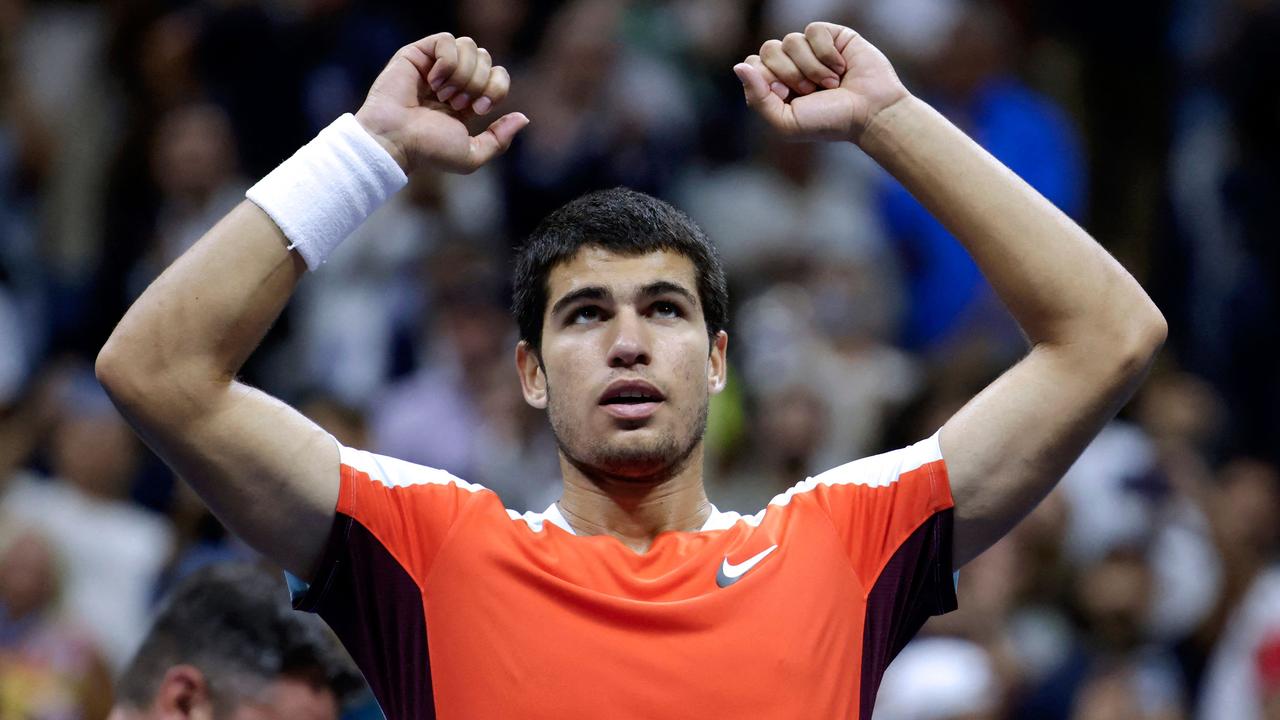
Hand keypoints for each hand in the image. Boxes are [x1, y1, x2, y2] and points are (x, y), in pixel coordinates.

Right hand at [355, 33, 528, 173]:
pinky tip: (432, 81)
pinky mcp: (418, 53)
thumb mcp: (472, 155)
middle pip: (487, 58)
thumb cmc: (428, 151)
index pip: (499, 75)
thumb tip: (523, 118)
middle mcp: (453, 79)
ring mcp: (435, 64)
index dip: (496, 89)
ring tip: (443, 94)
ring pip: (470, 46)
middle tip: (457, 104)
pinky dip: (446, 62)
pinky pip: (447, 40)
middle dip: (478, 83)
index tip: (477, 110)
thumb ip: (500, 139)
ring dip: (462, 74)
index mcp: (468, 99)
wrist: (396, 141)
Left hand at [733, 22, 908, 144]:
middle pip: (768, 49)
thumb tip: (739, 66)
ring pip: (790, 40)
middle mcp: (790, 65)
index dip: (768, 79)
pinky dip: (826, 53)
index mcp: (775, 85)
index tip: (788, 95)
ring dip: (811, 67)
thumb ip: (758, 98)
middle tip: (811, 91)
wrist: (870, 112)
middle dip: (789, 73)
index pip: (753, 65)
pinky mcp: (830, 36)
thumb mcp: (786, 122)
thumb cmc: (829, 122)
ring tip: (831, 84)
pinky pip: (813, 30)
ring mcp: (810, 49)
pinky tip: (840, 67)